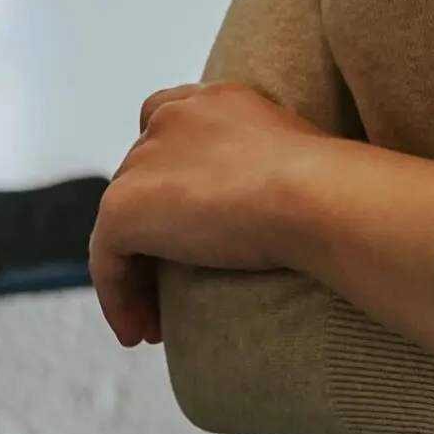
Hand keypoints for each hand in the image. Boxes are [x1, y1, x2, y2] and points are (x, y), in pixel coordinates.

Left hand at [89, 81, 325, 349]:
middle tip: (173, 288)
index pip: (169, 126)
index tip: (185, 227)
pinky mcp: (123, 206)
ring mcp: (143, 159)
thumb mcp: (296, 161)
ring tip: (158, 323)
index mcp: (216, 102)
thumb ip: (264, 169)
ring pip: (122, 224)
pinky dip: (119, 298)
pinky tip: (141, 332)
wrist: (314, 195)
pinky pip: (106, 260)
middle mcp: (174, 119)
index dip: (167, 177)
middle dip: (153, 235)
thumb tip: (271, 207)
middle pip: (141, 181)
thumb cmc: (327, 185)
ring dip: (137, 273)